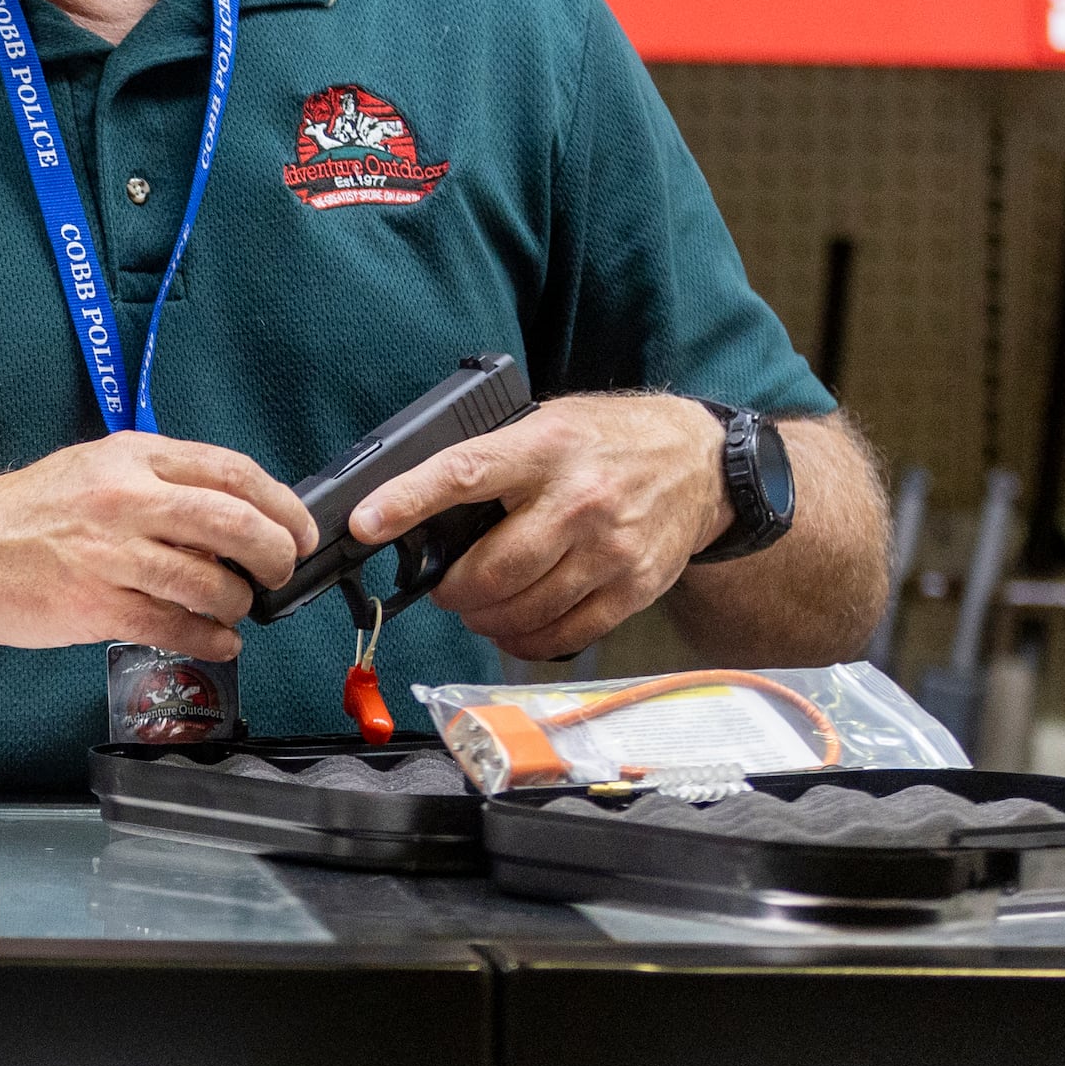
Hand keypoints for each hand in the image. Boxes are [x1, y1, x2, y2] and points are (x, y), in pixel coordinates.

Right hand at [0, 435, 320, 660]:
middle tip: (280, 573)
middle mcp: (125, 499)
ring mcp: (110, 554)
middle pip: (236, 525)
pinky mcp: (94, 605)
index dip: (281, 504)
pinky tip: (216, 642)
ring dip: (238, 605)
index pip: (232, 471)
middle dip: (275, 556)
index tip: (299, 529)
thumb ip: (154, 482)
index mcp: (131, 457)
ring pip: (211, 583)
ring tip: (235, 612)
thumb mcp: (90, 470)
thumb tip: (227, 513)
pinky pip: (175, 627)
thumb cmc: (20, 516)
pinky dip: (209, 640)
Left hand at [348, 395, 731, 661]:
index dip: (409, 500)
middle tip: (445, 588)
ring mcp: (610, 550)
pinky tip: (514, 625)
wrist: (698, 462)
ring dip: (484, 618)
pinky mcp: (632, 587)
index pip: (465, 473)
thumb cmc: (607, 442)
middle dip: (452, 590)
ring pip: (522, 610)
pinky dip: (524, 640)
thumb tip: (419, 511)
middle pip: (493, 569)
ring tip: (479, 604)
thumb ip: (493, 460)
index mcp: (546, 448)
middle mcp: (580, 500)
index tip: (365, 523)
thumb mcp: (546, 425)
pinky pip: (561, 635)